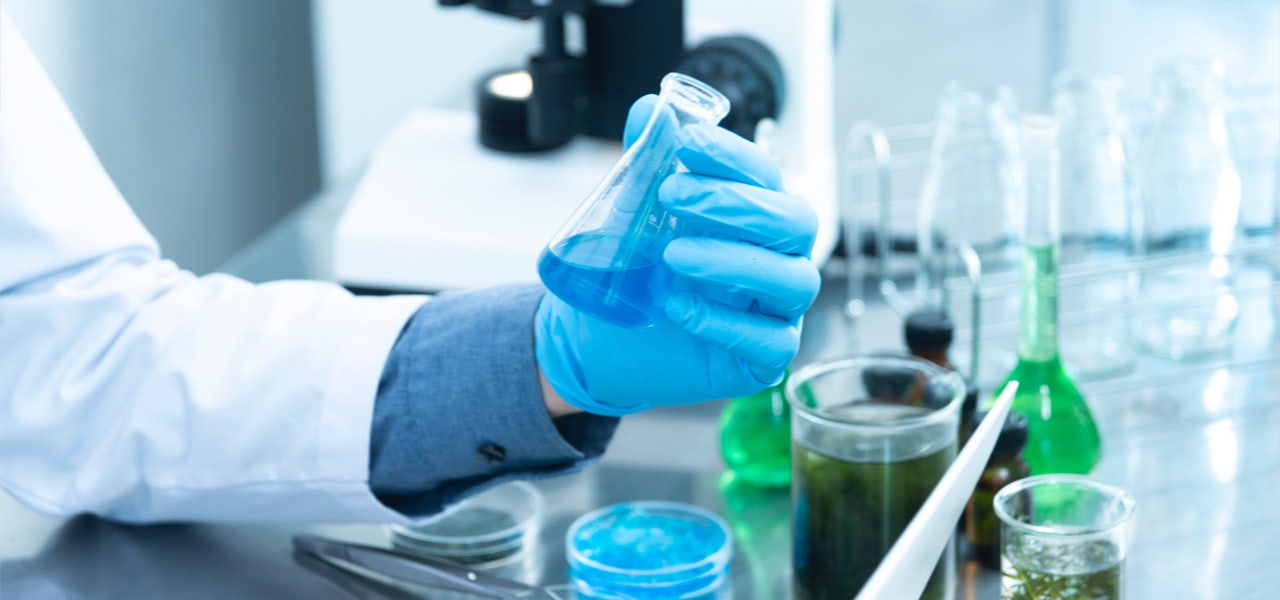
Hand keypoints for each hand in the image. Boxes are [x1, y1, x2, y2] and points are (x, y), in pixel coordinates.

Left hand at [534, 95, 820, 415]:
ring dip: (733, 261)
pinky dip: (726, 323)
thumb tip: (648, 109)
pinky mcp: (764, 359)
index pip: (766, 175)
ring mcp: (778, 310)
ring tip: (672, 255)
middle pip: (796, 221)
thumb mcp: (631, 215)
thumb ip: (645, 162)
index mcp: (756, 216)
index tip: (685, 142)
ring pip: (793, 280)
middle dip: (734, 203)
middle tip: (671, 196)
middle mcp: (779, 258)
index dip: (732, 155)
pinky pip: (771, 342)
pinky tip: (678, 308)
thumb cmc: (637, 273)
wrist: (603, 342)